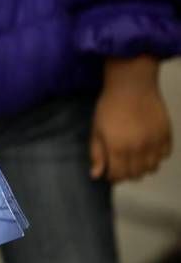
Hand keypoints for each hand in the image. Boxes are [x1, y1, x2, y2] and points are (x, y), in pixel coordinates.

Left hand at [90, 55, 171, 182]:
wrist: (131, 86)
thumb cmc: (109, 107)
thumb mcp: (96, 130)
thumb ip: (97, 154)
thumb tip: (96, 175)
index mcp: (117, 148)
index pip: (119, 175)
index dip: (114, 176)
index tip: (110, 173)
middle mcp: (138, 149)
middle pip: (136, 174)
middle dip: (127, 174)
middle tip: (121, 165)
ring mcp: (154, 142)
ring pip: (152, 168)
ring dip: (142, 167)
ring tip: (134, 158)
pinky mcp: (166, 135)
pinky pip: (164, 155)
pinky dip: (156, 156)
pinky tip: (147, 148)